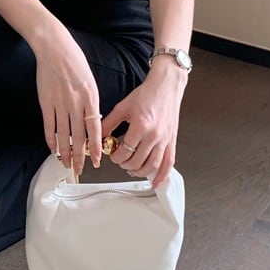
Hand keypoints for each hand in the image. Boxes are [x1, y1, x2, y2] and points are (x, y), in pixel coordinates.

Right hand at [32, 23, 102, 174]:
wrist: (55, 48)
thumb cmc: (74, 62)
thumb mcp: (90, 81)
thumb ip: (91, 102)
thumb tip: (92, 123)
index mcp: (90, 97)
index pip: (95, 129)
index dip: (95, 147)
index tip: (96, 160)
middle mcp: (76, 103)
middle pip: (78, 136)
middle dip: (79, 156)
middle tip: (79, 168)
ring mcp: (59, 104)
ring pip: (63, 135)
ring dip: (64, 152)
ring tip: (65, 163)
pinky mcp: (45, 102)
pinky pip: (49, 126)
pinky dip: (51, 140)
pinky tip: (53, 149)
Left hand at [100, 57, 186, 187]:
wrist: (166, 86)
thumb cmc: (146, 94)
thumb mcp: (122, 107)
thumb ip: (108, 123)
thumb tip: (98, 137)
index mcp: (140, 125)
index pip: (125, 151)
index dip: (115, 157)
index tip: (113, 154)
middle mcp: (154, 134)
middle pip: (137, 161)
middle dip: (125, 165)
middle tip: (120, 161)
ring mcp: (165, 139)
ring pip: (152, 165)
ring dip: (140, 172)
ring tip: (132, 170)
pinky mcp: (172, 141)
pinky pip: (169, 163)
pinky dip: (162, 176)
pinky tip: (155, 182)